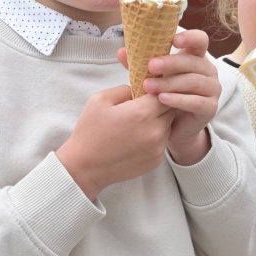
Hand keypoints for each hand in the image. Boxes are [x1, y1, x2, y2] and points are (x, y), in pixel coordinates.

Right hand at [56, 85, 174, 200]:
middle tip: (143, 105)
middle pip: (171, 109)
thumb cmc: (90, 132)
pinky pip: (163, 142)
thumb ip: (125, 88)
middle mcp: (155, 131)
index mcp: (142, 113)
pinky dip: (155, 137)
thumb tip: (141, 87)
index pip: (165, 93)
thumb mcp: (100, 100)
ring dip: (159, 121)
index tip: (147, 91)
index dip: (157, 90)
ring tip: (139, 123)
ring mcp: (157, 148)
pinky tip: (137, 138)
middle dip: (160, 104)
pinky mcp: (157, 160)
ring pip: (169, 126)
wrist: (85, 167)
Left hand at [118, 30, 219, 165]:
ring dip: (170, 83)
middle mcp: (208, 71)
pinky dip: (178, 100)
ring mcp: (212, 90)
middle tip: (151, 66)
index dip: (190, 37)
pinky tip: (162, 99)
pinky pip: (196, 102)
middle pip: (193, 62)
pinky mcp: (210, 108)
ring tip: (149, 87)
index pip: (200, 40)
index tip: (173, 41)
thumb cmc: (165, 96)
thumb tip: (121, 52)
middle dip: (171, 63)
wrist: (174, 127)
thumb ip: (140, 65)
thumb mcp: (152, 77)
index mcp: (196, 57)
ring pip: (194, 82)